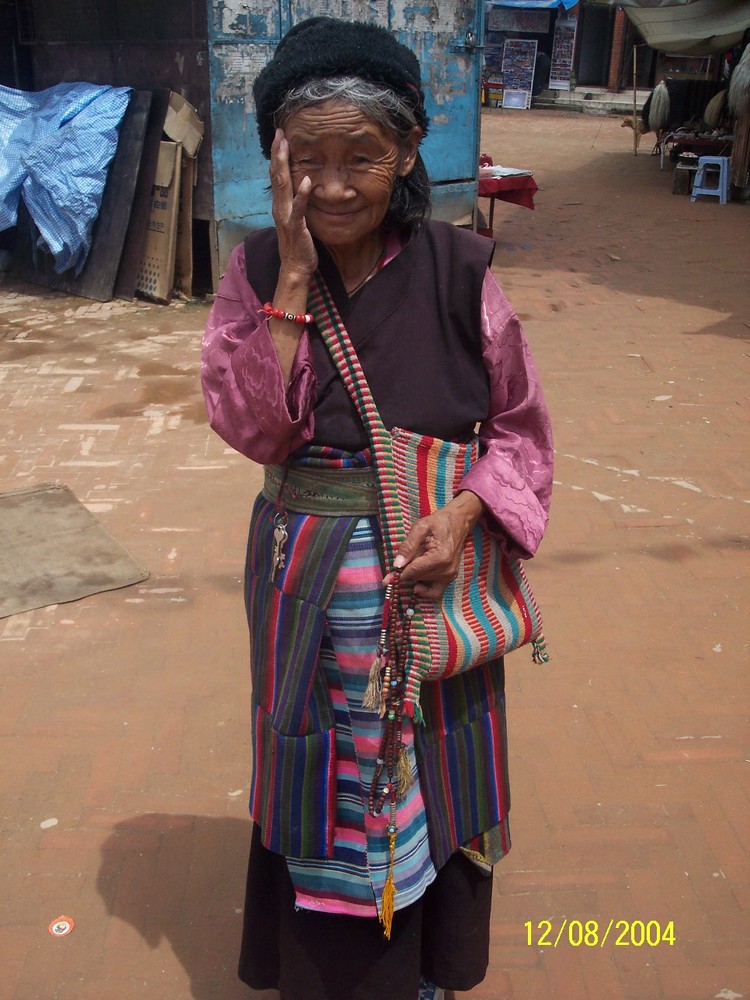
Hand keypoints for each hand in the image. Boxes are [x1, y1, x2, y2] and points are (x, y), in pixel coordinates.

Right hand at [270, 129, 316, 277]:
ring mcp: (286, 216)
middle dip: (278, 153)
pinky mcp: (297, 226)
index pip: (277, 176)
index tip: (280, 137)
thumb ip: (296, 204)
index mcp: (280, 205)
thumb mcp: (295, 220)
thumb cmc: (298, 246)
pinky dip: (302, 195)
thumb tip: (300, 189)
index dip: (278, 156)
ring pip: (283, 186)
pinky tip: (308, 181)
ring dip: (284, 165)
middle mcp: (279, 208)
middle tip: (279, 134)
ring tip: (286, 146)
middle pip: (277, 176)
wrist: (295, 268)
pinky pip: (299, 208)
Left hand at [385, 492, 483, 599]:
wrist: (458, 522)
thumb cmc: (439, 522)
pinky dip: (425, 590)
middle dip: (406, 571)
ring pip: (422, 583)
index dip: (397, 575)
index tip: (386, 580)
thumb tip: (397, 565)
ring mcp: (450, 576)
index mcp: (440, 557)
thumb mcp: (421, 527)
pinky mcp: (450, 578)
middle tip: (401, 562)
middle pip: (416, 578)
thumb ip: (408, 545)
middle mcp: (446, 570)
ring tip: (415, 560)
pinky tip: (418, 585)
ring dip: (414, 575)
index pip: (413, 572)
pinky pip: (435, 592)